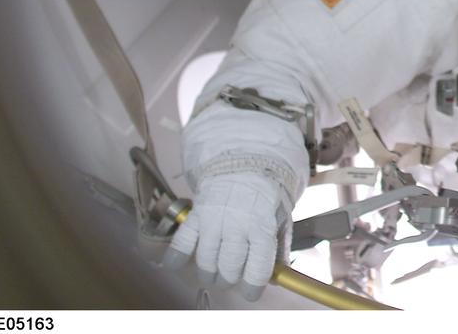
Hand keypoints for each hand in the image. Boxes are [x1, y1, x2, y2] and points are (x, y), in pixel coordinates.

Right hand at [163, 172, 291, 300]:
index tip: (250, 292)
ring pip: (206, 263)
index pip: (257, 271)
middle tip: (231, 277)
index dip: (252, 288)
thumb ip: (278, 249)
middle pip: (229, 270)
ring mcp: (214, 220)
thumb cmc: (266, 196)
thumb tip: (276, 277)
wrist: (245, 164)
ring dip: (208, 273)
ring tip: (213, 271)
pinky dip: (176, 257)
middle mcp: (238, 225)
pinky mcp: (196, 215)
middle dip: (229, 280)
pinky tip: (176, 264)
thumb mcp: (281, 220)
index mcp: (263, 228)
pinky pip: (182, 242)